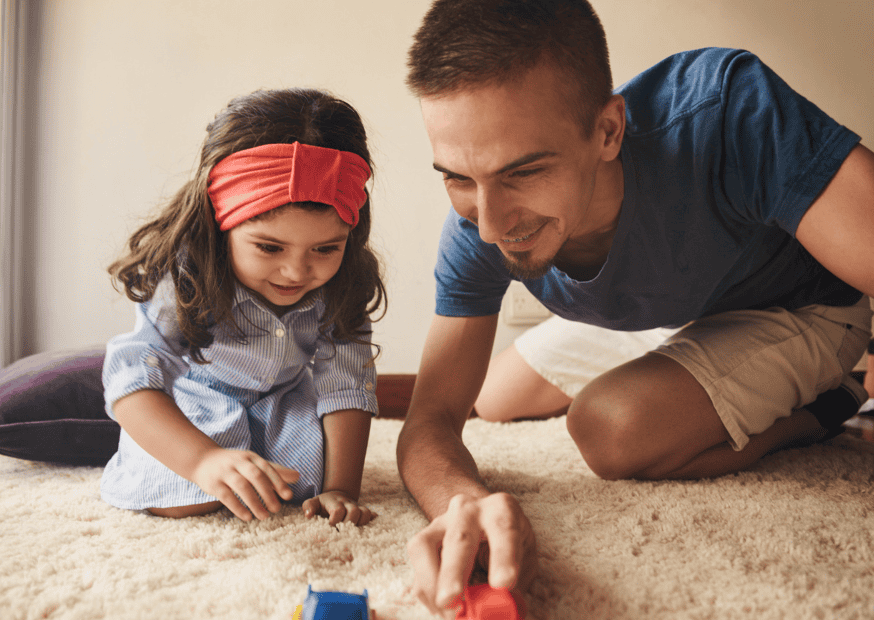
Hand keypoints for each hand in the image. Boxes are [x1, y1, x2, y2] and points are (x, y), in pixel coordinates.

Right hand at [190, 448, 298, 520]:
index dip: (278, 482)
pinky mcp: (213, 484)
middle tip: (277, 509)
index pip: (267, 468)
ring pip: (242, 487)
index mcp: (251, 457)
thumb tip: (298, 476)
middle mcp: (238, 462)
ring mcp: (225, 472)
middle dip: (268, 493)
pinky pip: (226, 496)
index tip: (288, 496)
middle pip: (256, 476)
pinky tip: (247, 517)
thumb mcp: (254, 463)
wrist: (202, 460)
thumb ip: (275, 470)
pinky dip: (238, 508)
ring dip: (254, 503)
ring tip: (264, 516)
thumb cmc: (235, 464)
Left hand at [302, 490, 376, 526]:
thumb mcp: (314, 502)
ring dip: (360, 524)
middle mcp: (348, 503)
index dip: (334, 521)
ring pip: (366, 513)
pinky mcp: (363, 512)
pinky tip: (366, 530)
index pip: (338, 510)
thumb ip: (309, 507)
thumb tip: (308, 515)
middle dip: (349, 524)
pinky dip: (371, 522)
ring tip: (352, 533)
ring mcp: (357, 507)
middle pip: (355, 512)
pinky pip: (372, 516)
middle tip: (342, 533)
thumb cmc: (323, 504)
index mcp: (335, 501)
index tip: (330, 529)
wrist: (337, 496)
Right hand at [407, 493, 536, 617]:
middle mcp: (469, 510)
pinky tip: (439, 607)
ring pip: (425, 546)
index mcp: (501, 509)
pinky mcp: (423, 536)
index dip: (503, 557)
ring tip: (446, 610)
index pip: (503, 529)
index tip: (502, 584)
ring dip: (431, 582)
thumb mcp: (524, 556)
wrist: (482, 517)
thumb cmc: (507, 539)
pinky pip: (416, 563)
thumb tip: (504, 609)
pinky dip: (425, 589)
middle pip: (459, 538)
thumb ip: (516, 581)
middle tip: (452, 599)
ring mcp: (441, 521)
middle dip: (454, 572)